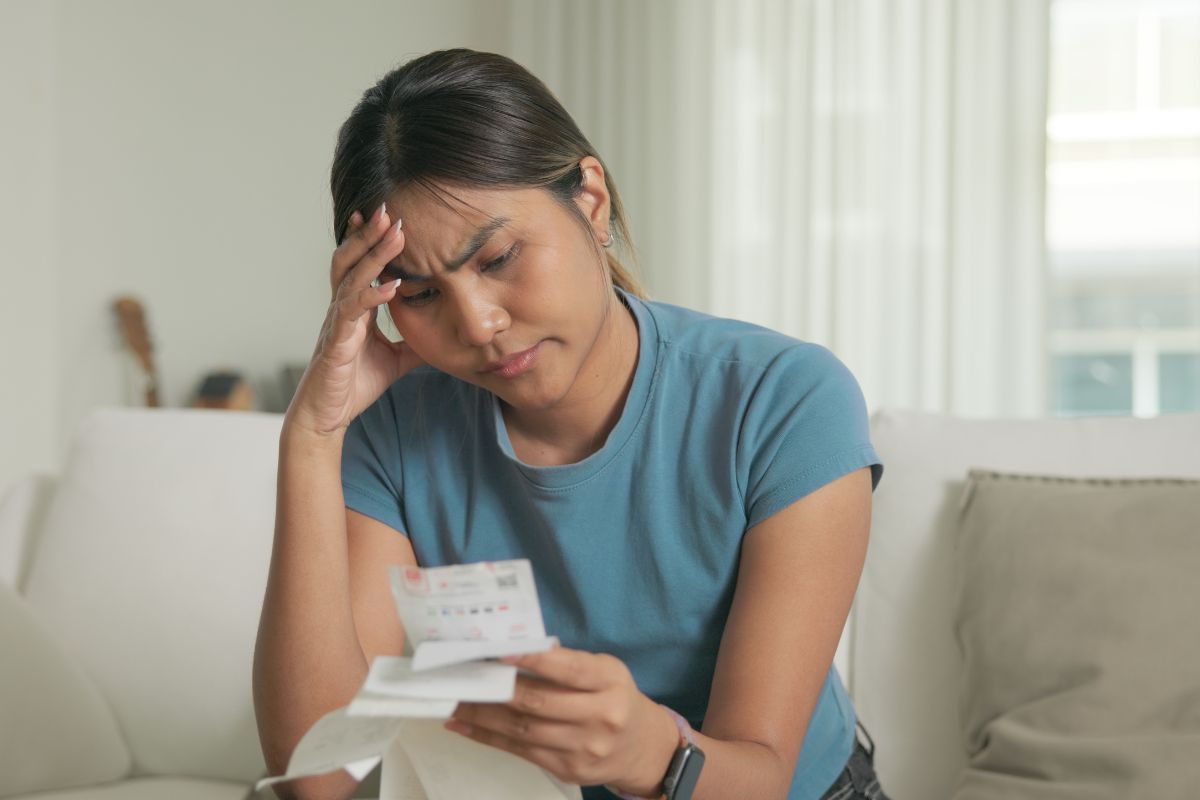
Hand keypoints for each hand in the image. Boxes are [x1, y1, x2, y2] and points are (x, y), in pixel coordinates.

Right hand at [286, 203, 424, 436]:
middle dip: (369, 234)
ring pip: (351, 279)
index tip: (387, 217)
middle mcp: (342, 309)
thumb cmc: (354, 385)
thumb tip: (445, 337)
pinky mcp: (336, 344)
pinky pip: (352, 314)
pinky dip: (371, 297)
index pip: (360, 265)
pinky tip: (390, 287)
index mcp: (354, 309)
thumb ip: (415, 344)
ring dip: (373, 256)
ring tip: (393, 235)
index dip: (370, 241)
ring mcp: (337, 324)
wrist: (327, 416)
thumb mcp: (396, 360)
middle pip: (351, 260)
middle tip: (389, 209)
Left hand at [445, 647, 678, 795]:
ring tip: (453, 701)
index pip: (569, 670)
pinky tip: (465, 725)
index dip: (535, 662)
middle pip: (539, 703)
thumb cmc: (617, 699)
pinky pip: (521, 751)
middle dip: (496, 690)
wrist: (643, 749)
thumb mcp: (607, 672)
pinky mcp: (568, 770)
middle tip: (463, 677)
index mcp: (610, 682)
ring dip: (483, 715)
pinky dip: (488, 737)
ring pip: (524, 730)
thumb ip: (570, 664)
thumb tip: (517, 653)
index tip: (502, 652)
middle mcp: (601, 717)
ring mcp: (584, 748)